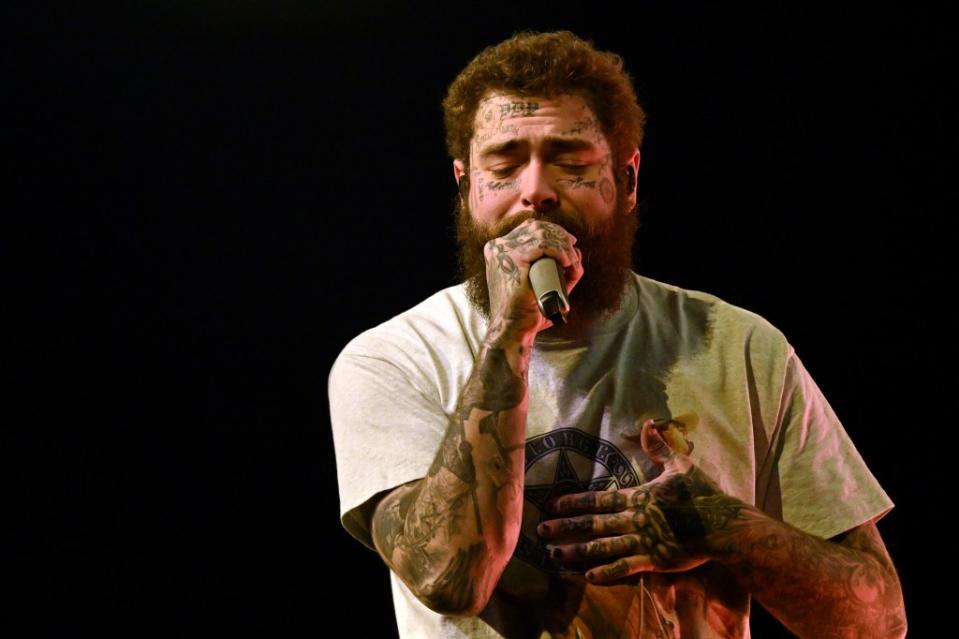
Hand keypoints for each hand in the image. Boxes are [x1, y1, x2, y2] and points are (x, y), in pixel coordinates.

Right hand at [484, 218, 582, 343]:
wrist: (513, 328)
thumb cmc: (527, 310)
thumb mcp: (542, 285)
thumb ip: (560, 271)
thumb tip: (576, 253)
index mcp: (499, 249)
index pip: (529, 228)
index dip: (553, 231)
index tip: (569, 243)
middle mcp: (498, 246)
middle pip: (535, 227)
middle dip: (559, 235)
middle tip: (572, 250)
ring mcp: (503, 251)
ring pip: (540, 234)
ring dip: (562, 245)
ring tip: (571, 261)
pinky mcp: (512, 260)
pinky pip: (541, 245)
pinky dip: (558, 250)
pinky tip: (566, 260)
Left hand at [536, 419, 745, 582]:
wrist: (724, 526)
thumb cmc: (704, 495)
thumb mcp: (681, 465)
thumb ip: (659, 447)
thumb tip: (646, 424)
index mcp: (638, 497)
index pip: (599, 499)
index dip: (574, 502)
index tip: (552, 504)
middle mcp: (634, 520)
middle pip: (592, 524)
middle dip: (565, 527)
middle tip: (541, 530)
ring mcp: (642, 542)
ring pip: (602, 547)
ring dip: (577, 551)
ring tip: (554, 555)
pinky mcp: (654, 561)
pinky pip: (624, 568)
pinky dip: (606, 572)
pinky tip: (587, 576)